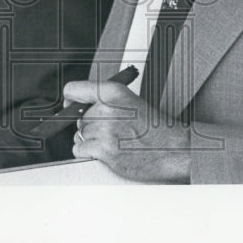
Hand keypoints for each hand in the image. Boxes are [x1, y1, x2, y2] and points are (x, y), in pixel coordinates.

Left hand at [63, 80, 190, 182]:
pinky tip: (106, 151)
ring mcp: (105, 131)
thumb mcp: (131, 101)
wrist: (173, 149)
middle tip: (108, 130)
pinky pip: (80, 149)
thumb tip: (80, 106)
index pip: (74, 90)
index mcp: (113, 93)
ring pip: (79, 134)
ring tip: (111, 141)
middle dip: (88, 125)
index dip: (69, 99)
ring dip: (90, 140)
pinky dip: (88, 152)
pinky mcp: (105, 151)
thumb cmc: (154, 128)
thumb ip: (106, 101)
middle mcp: (107, 109)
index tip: (70, 106)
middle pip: (78, 117)